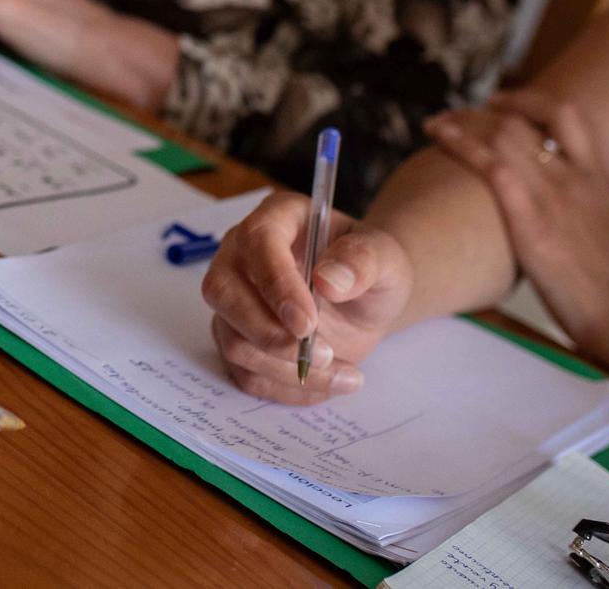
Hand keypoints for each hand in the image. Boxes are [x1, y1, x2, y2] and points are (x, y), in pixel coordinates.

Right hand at [202, 191, 414, 404]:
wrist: (365, 299)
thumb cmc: (369, 269)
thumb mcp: (385, 259)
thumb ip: (363, 261)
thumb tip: (329, 280)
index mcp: (276, 219)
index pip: (256, 241)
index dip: (275, 284)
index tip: (307, 323)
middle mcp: (241, 255)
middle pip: (223, 292)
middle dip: (269, 334)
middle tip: (324, 355)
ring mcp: (234, 299)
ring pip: (233, 340)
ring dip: (285, 370)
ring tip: (343, 373)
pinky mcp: (238, 338)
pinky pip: (245, 373)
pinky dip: (286, 388)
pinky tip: (327, 383)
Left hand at [424, 90, 608, 361]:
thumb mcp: (603, 235)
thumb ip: (580, 214)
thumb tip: (554, 216)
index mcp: (597, 179)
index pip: (567, 115)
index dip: (528, 100)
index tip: (499, 102)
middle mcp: (575, 177)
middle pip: (523, 120)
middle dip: (481, 112)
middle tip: (453, 115)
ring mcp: (553, 196)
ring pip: (502, 134)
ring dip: (462, 122)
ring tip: (435, 123)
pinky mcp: (531, 220)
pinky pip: (492, 166)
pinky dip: (461, 143)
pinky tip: (438, 137)